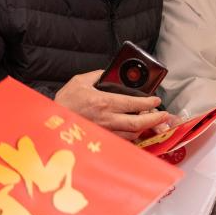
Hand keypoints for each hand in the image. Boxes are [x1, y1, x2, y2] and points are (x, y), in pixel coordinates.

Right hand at [54, 70, 169, 139]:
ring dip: (144, 128)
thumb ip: (98, 75)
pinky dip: (131, 136)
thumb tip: (110, 73)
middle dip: (154, 120)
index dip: (148, 103)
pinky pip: (122, 141)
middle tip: (164, 115)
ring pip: (132, 134)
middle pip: (138, 123)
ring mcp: (105, 133)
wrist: (51, 122)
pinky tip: (135, 130)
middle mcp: (106, 120)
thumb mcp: (80, 81)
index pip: (133, 103)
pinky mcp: (101, 141)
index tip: (156, 100)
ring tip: (150, 121)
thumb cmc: (64, 102)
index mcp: (103, 103)